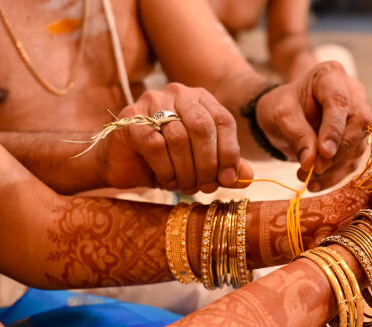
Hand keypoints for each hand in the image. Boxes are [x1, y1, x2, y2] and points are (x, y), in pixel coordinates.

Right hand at [96, 83, 252, 193]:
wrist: (123, 164)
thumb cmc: (167, 161)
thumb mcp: (201, 165)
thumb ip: (225, 167)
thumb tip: (249, 178)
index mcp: (200, 99)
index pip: (223, 121)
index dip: (229, 153)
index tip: (228, 180)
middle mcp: (177, 94)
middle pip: (203, 127)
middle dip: (207, 164)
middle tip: (205, 187)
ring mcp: (151, 102)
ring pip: (179, 137)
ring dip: (186, 170)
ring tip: (186, 186)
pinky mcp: (130, 119)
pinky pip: (155, 145)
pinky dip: (165, 169)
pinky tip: (167, 180)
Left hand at [256, 61, 371, 191]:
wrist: (284, 114)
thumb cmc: (281, 106)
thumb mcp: (280, 116)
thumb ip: (297, 136)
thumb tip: (312, 164)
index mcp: (331, 76)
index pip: (339, 102)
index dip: (334, 129)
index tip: (324, 154)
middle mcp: (352, 93)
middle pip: (358, 124)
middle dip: (337, 152)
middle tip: (314, 171)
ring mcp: (357, 116)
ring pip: (358, 145)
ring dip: (334, 168)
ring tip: (307, 179)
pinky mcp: (357, 139)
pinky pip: (352, 160)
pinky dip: (334, 176)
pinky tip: (315, 185)